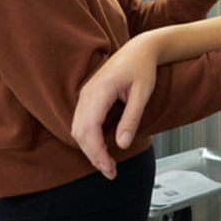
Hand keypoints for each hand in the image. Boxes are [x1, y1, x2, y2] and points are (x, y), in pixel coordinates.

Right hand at [71, 36, 157, 179]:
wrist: (139, 49)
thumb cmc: (143, 67)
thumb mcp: (143, 93)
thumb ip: (132, 119)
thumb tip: (123, 145)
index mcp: (101, 90)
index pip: (90, 130)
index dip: (97, 153)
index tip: (109, 169)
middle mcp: (88, 92)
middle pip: (79, 133)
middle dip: (93, 156)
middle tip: (111, 171)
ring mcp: (85, 94)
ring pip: (77, 129)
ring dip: (89, 148)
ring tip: (107, 163)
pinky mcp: (88, 96)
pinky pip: (80, 121)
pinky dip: (87, 138)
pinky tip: (100, 146)